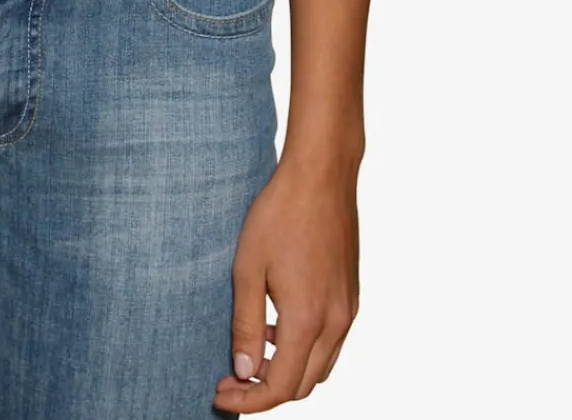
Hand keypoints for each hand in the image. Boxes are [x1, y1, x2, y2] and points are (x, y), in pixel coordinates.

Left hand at [213, 153, 360, 410]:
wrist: (321, 174)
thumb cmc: (280, 214)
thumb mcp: (248, 268)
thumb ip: (247, 324)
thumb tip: (244, 370)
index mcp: (308, 320)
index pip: (280, 387)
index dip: (248, 400)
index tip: (220, 393)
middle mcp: (336, 322)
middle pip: (303, 385)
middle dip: (266, 391)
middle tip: (231, 376)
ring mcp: (348, 309)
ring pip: (321, 367)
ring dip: (288, 371)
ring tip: (254, 350)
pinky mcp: (351, 294)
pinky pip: (331, 342)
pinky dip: (305, 348)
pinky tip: (279, 322)